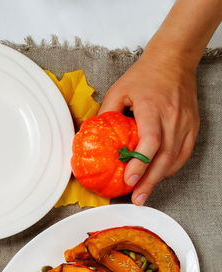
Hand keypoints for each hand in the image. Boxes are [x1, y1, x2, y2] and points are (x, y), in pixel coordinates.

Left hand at [99, 50, 198, 205]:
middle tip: (137, 198)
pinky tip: (159, 177)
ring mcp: (185, 123)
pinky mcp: (192, 125)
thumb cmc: (145, 75)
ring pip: (175, 158)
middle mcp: (173, 118)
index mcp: (153, 108)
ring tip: (145, 194)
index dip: (140, 163)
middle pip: (164, 156)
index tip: (129, 179)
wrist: (174, 60)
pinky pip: (184, 152)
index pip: (150, 141)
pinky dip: (172, 167)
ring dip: (160, 178)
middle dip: (150, 181)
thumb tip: (92, 136)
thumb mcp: (118, 90)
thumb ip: (106, 113)